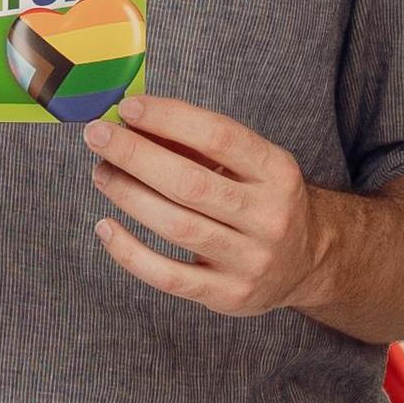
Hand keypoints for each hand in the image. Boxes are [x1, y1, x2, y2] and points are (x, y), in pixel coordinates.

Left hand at [85, 96, 329, 314]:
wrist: (306, 263)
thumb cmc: (263, 202)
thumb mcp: (251, 165)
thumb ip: (200, 145)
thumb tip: (135, 123)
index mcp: (278, 172)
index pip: (220, 136)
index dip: (169, 118)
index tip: (128, 108)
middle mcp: (269, 216)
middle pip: (191, 183)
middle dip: (135, 155)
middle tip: (97, 136)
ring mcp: (250, 260)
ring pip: (176, 226)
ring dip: (128, 195)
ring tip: (102, 173)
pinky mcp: (227, 295)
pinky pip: (168, 275)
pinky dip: (129, 251)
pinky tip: (106, 227)